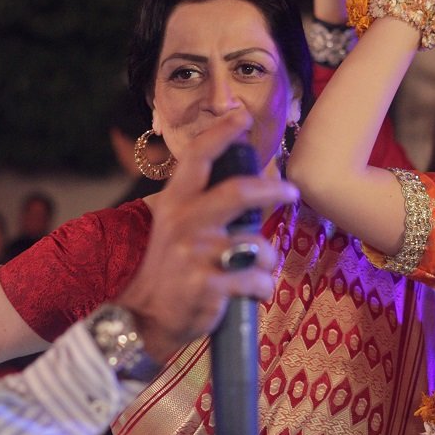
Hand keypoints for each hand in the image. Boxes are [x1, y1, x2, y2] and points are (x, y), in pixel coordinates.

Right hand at [116, 111, 298, 361]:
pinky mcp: (208, 286)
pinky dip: (262, 287)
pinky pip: (255, 280)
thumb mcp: (170, 230)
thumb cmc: (166, 272)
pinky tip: (255, 291)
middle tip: (290, 190)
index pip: (197, 159)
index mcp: (174, 205)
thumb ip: (195, 206)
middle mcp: (185, 225)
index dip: (220, 134)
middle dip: (272, 188)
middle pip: (238, 193)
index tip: (241, 116)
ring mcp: (196, 256)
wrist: (144, 318)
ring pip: (256, 245)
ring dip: (267, 258)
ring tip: (262, 267)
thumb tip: (237, 183)